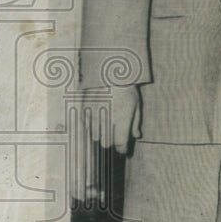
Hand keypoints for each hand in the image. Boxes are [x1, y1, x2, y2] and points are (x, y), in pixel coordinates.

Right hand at [70, 86, 141, 200]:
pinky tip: (96, 115)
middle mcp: (106, 120)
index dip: (122, 149)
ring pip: (95, 135)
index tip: (123, 150)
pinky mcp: (84, 111)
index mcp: (122, 120)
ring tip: (105, 120)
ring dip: (100, 132)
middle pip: (106, 142)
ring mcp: (94, 116)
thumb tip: (136, 136)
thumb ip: (135, 122)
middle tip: (114, 131)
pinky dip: (90, 124)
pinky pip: (86, 125)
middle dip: (111, 139)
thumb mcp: (136, 104)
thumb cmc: (126, 88)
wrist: (108, 71)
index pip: (120, 143)